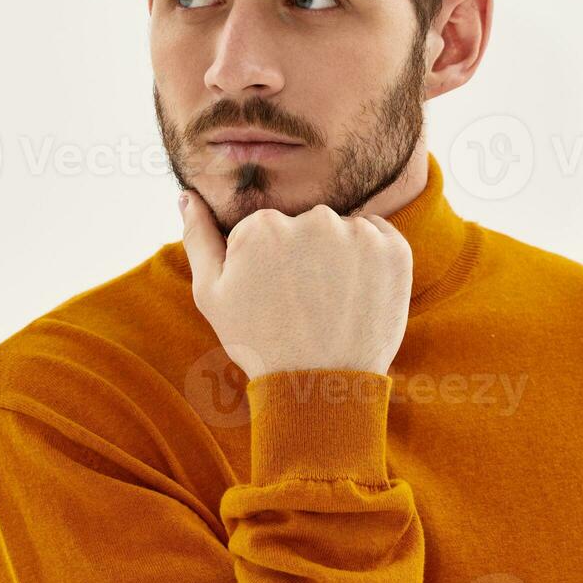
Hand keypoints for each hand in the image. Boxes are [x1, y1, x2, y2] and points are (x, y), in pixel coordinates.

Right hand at [179, 189, 413, 380]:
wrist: (320, 387)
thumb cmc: (258, 342)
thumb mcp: (211, 294)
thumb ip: (198, 237)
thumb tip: (188, 196)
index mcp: (264, 225)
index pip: (266, 227)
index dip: (266, 261)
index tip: (271, 293)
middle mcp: (314, 219)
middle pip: (305, 224)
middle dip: (303, 253)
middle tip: (301, 302)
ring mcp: (359, 235)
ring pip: (342, 230)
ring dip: (338, 255)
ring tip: (330, 302)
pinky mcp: (395, 251)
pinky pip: (378, 237)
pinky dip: (370, 259)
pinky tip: (356, 293)